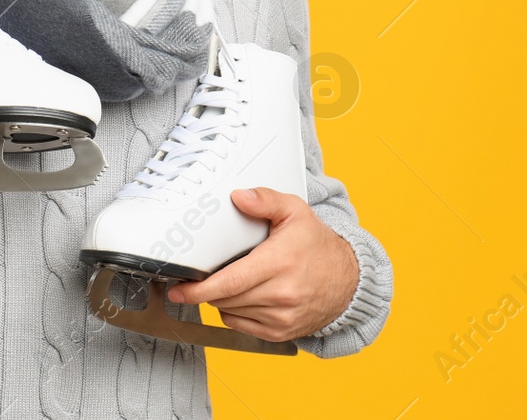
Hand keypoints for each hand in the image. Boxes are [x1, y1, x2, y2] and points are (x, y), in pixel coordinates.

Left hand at [167, 187, 359, 340]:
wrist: (350, 281)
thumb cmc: (317, 245)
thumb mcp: (295, 212)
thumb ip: (266, 200)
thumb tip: (238, 196)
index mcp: (280, 263)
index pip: (230, 282)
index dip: (199, 289)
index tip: (179, 289)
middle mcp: (282, 294)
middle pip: (225, 298)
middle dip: (206, 289)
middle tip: (199, 276)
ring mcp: (283, 317)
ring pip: (230, 311)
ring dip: (221, 298)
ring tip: (230, 280)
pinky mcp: (282, 333)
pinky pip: (241, 325)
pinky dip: (233, 312)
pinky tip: (243, 296)